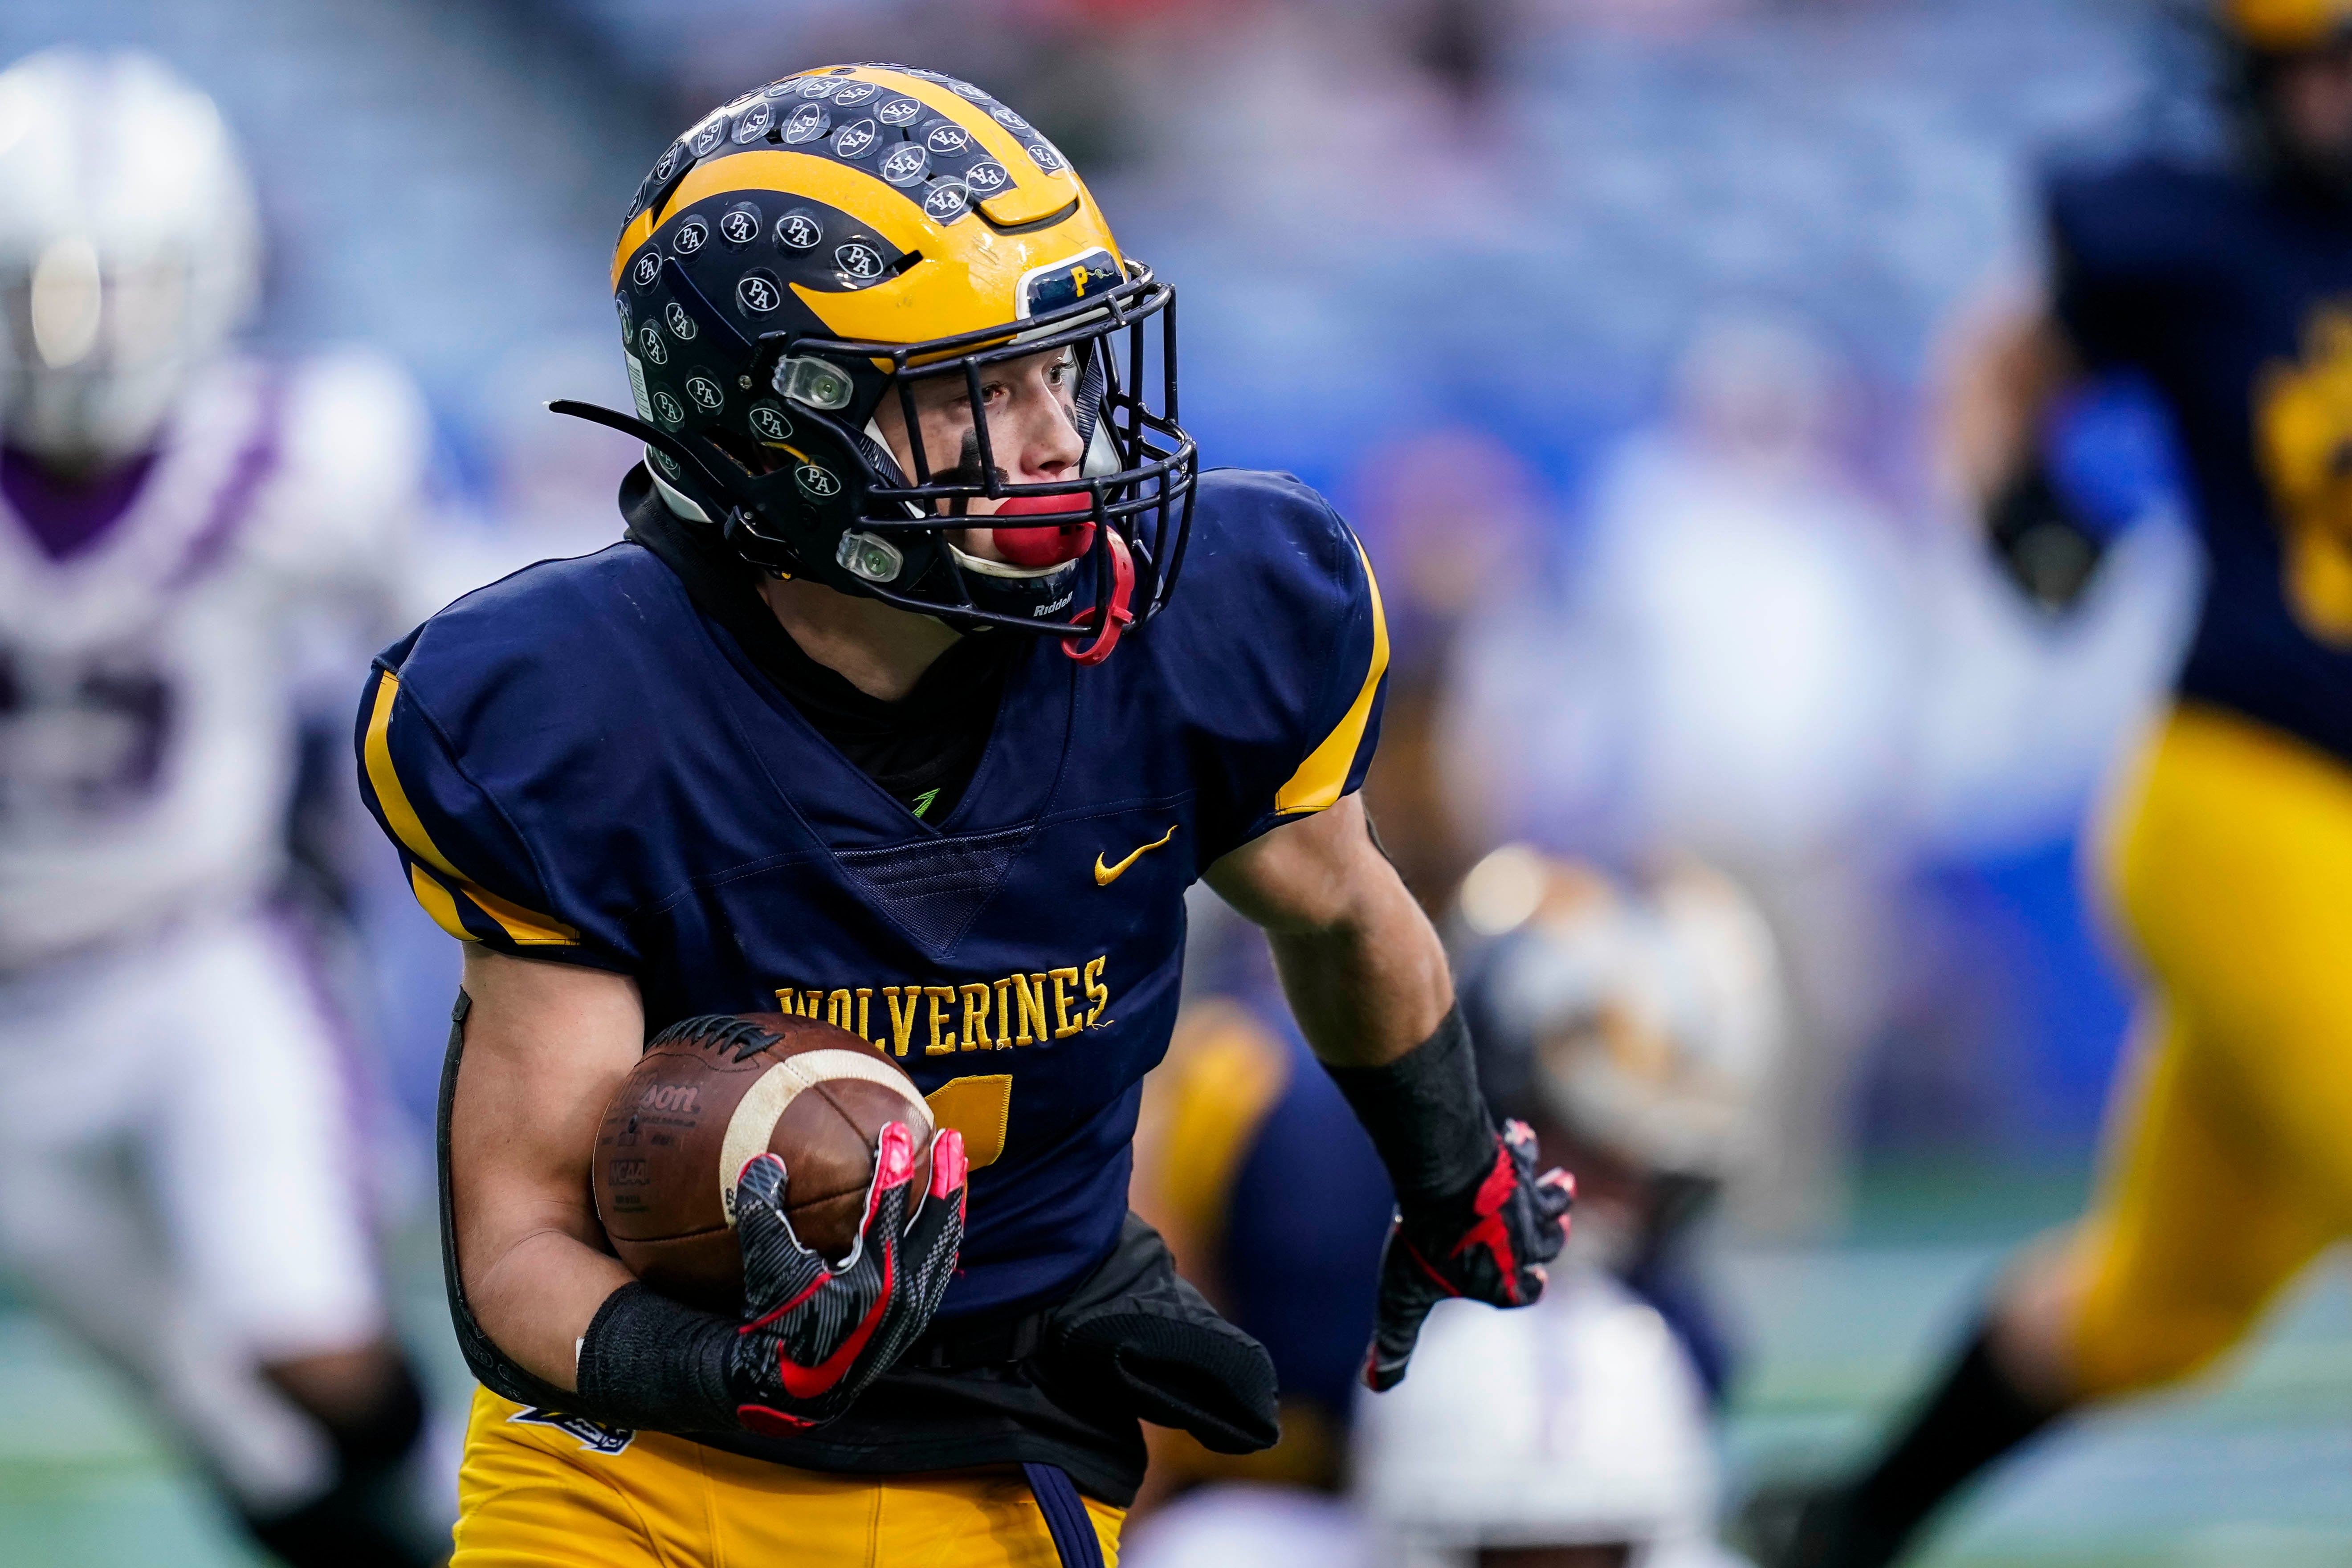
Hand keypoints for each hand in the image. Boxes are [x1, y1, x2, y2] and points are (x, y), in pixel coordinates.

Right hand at [726, 1121, 966, 1433]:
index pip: (890, 1207)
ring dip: (952, 1202)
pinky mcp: (916, 1319)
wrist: (793, 1390)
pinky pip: (941, 1267)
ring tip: (954, 1165)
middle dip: (946, 1174)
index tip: (895, 1129)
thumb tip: (766, 1161)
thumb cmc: (777, 1324)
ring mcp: (915, 1308)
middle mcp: (903, 1293)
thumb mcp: (765, 1268)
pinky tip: (945, 1217)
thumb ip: (764, 1211)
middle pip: (938, 1222)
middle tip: (949, 1135)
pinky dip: (945, 1235)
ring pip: (947, 1244)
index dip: (893, 1164)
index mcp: (872, 1278)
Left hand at [1361, 1119, 1571, 1391]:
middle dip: (1554, 1237)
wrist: (1446, 1183)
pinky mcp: (1513, 1166)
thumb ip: (1396, 1343)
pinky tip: (1516, 1134)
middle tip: (1562, 1227)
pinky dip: (1521, 1146)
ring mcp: (1521, 1203)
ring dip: (1556, 1195)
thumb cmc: (1427, 1244)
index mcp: (1501, 1281)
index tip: (1536, 1282)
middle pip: (1548, 1244)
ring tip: (1563, 1181)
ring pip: (1549, 1201)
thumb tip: (1375, 1383)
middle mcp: (1519, 1243)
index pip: (1522, 1292)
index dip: (1528, 1289)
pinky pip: (1522, 1155)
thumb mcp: (1402, 1302)